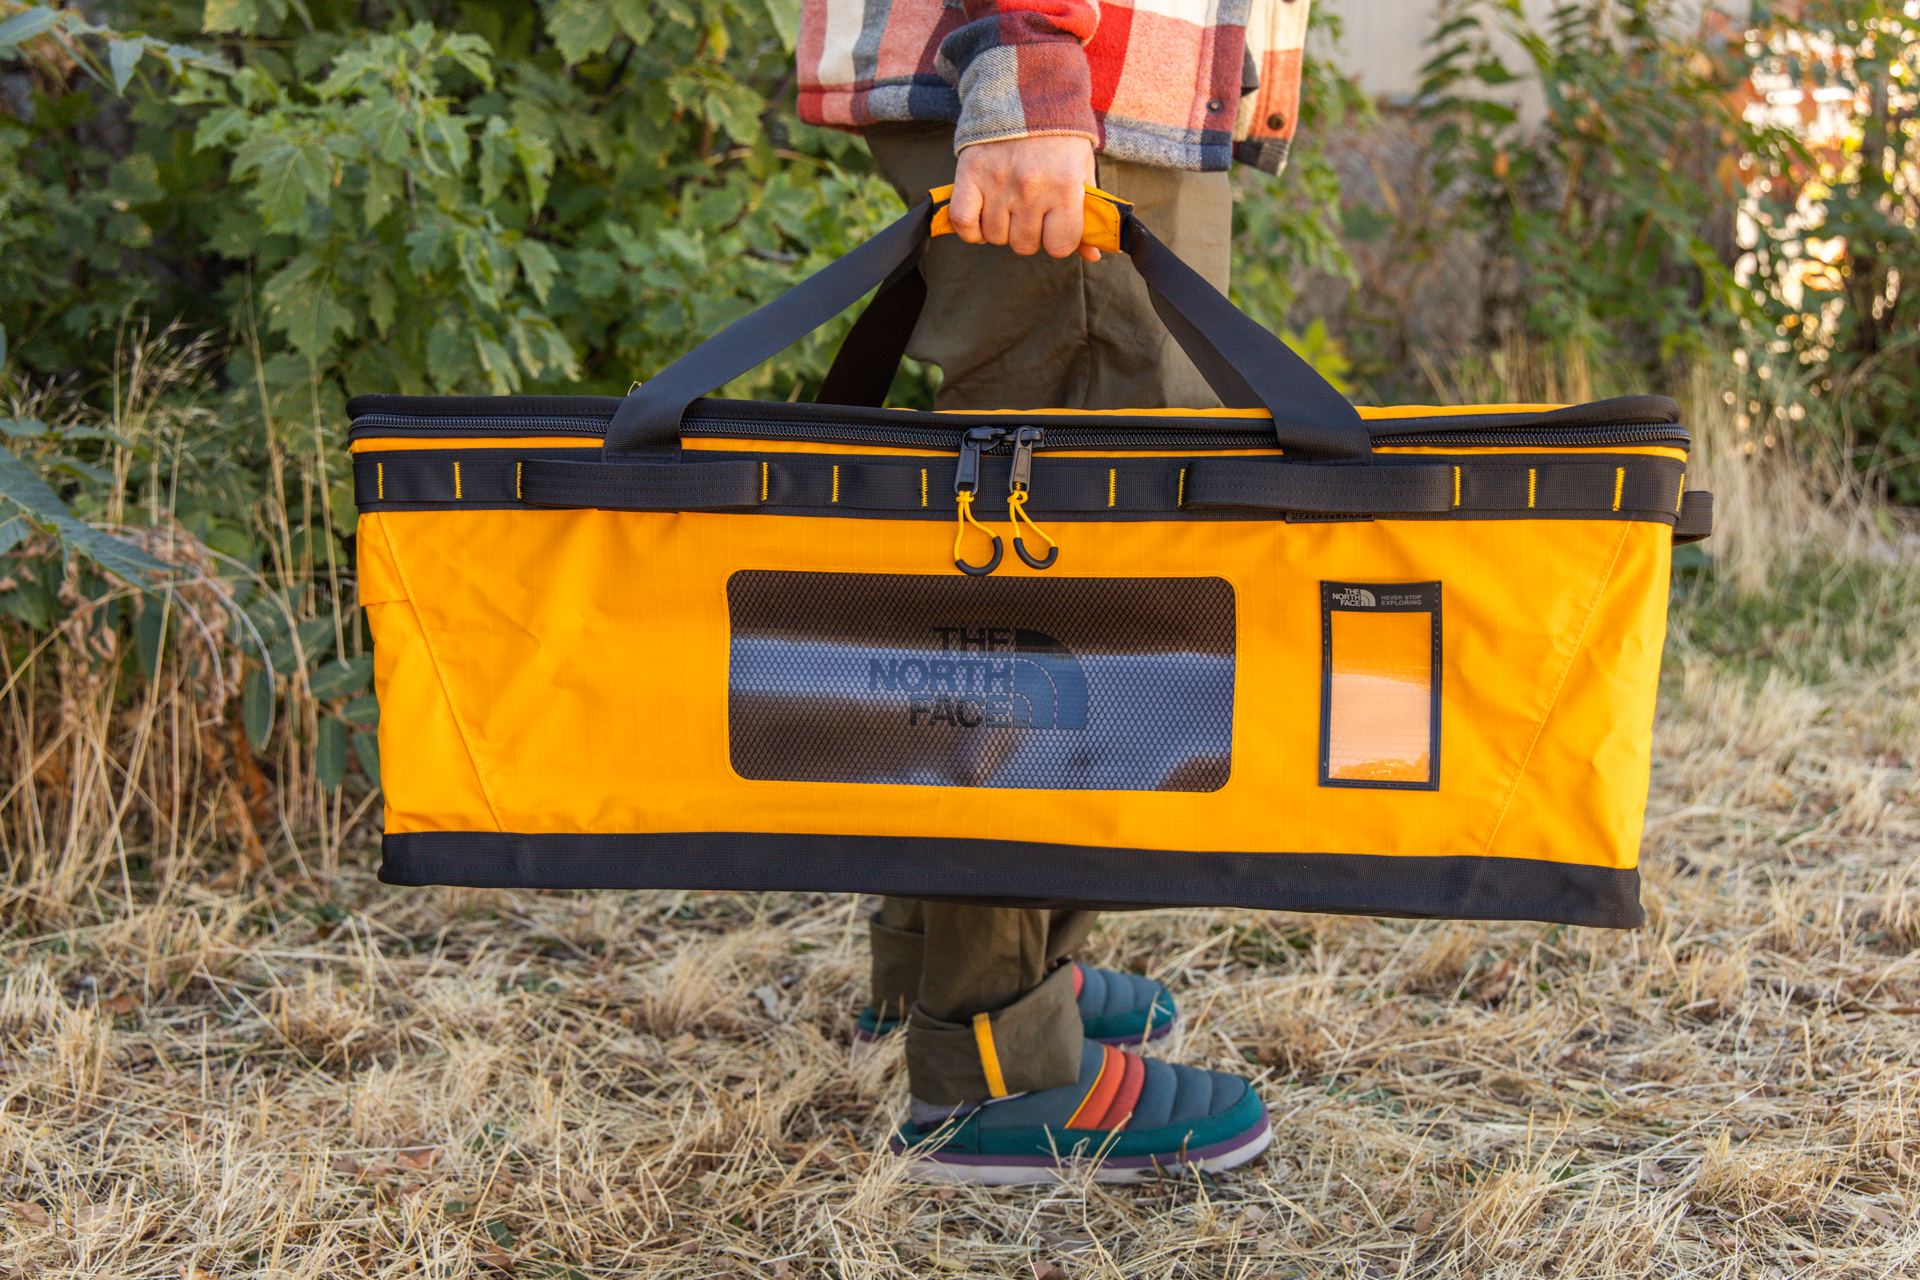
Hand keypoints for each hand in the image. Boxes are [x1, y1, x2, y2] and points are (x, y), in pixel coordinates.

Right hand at [948, 135, 1100, 261]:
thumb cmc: (1059, 137)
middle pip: (1024, 244)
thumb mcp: (1082, 171)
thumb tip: (1093, 255)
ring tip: (1009, 206)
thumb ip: (1087, 215)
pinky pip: (964, 222)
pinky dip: (971, 229)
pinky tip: (982, 218)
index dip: (1058, 241)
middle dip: (1030, 234)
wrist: (1026, 92)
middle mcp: (1031, 187)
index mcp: (1065, 186)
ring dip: (1002, 228)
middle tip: (1031, 212)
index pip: (1060, 245)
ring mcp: (998, 182)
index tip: (1056, 227)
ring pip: (995, 236)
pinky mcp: (970, 174)